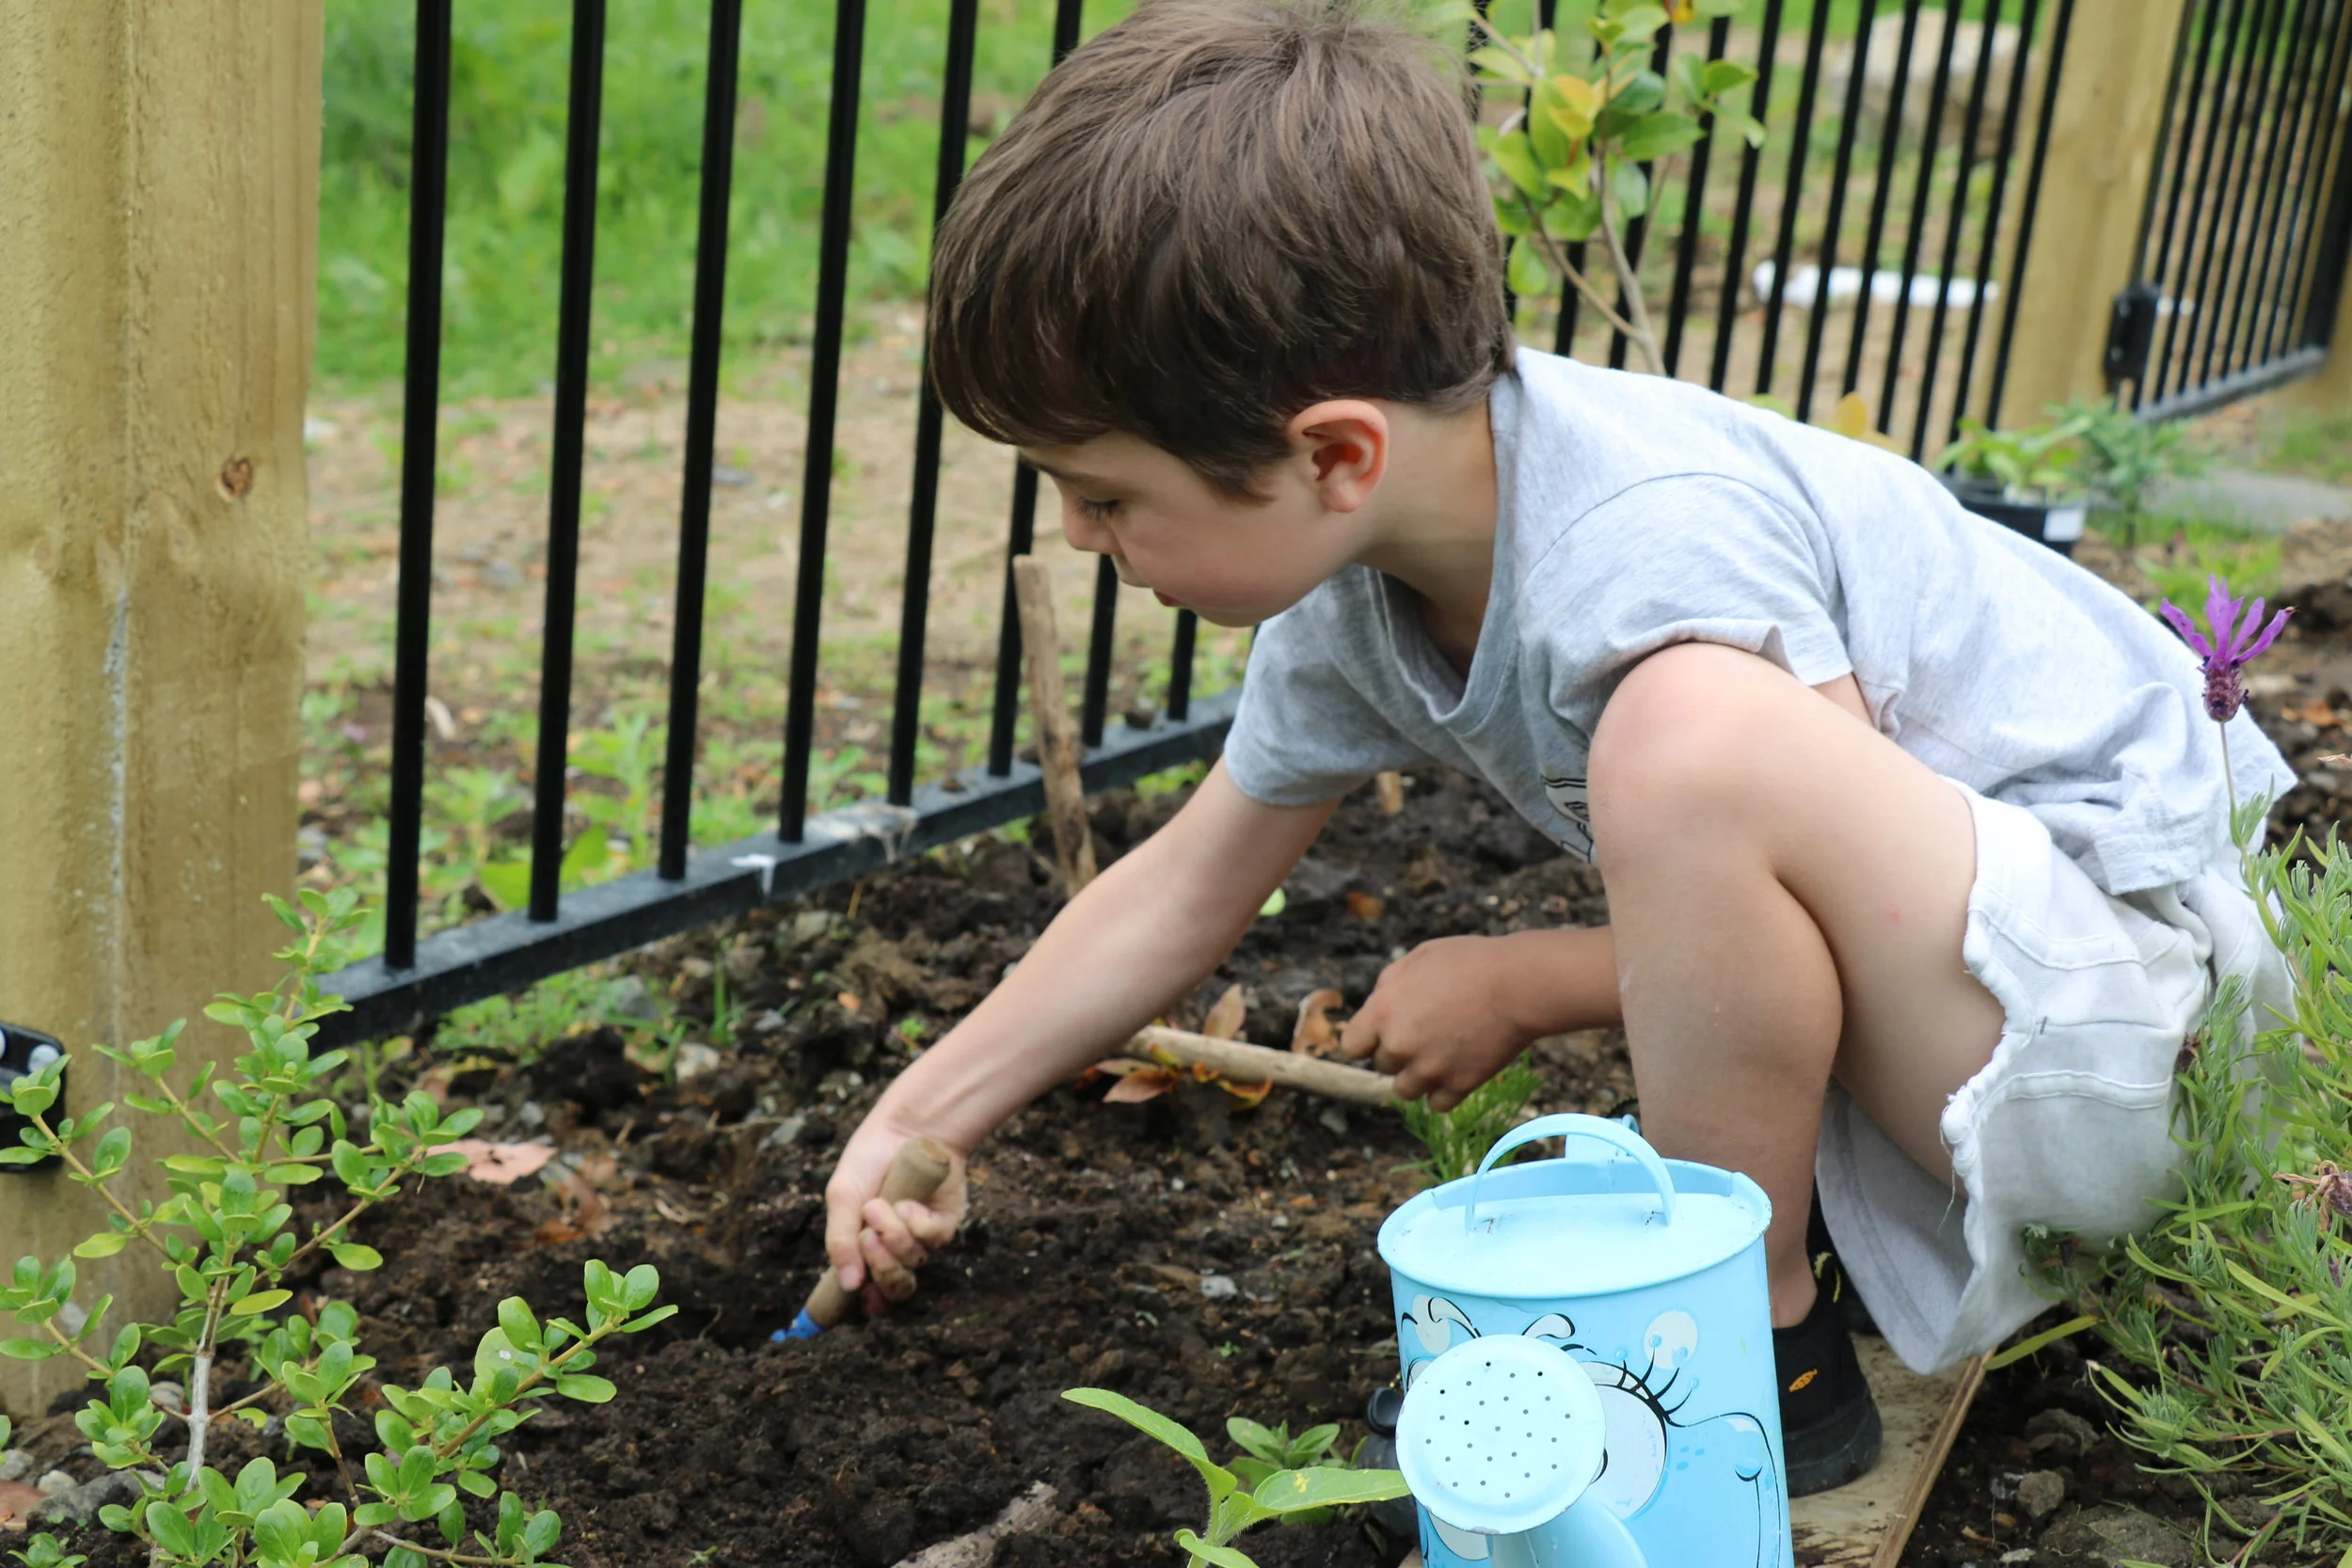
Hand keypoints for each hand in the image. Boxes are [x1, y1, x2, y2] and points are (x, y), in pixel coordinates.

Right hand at [823, 1117, 969, 1312]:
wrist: (906, 1126)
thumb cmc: (869, 1159)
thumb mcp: (843, 1196)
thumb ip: (840, 1241)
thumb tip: (848, 1286)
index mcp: (864, 1248)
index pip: (868, 1291)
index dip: (866, 1302)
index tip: (858, 1298)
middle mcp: (894, 1249)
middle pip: (895, 1287)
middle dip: (881, 1267)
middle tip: (868, 1236)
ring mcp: (921, 1238)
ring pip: (913, 1263)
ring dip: (894, 1237)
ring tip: (881, 1205)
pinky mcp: (945, 1223)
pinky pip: (934, 1241)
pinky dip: (917, 1224)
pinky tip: (909, 1203)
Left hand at [1340, 935, 1536, 1110]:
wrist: (1519, 984)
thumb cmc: (1470, 963)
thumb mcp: (1418, 958)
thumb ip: (1389, 985)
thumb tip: (1377, 1005)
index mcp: (1383, 1011)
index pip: (1352, 1045)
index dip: (1369, 1039)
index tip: (1385, 1034)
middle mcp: (1400, 1045)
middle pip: (1382, 1066)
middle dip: (1400, 1052)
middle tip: (1428, 1032)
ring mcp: (1430, 1069)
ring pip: (1405, 1090)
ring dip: (1419, 1076)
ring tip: (1442, 1053)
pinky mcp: (1459, 1085)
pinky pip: (1437, 1103)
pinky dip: (1445, 1091)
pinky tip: (1457, 1068)